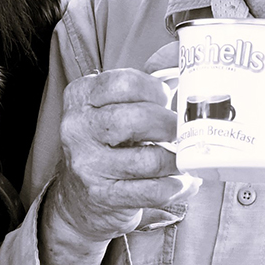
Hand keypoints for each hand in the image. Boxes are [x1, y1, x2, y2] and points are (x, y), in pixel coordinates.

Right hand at [43, 67, 198, 251]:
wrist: (77, 196)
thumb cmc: (105, 143)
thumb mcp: (111, 108)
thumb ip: (143, 88)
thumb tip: (186, 68)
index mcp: (80, 97)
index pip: (125, 82)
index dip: (156, 90)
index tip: (169, 99)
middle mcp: (77, 128)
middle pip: (135, 119)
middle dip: (169, 125)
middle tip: (182, 131)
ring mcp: (88, 165)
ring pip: (148, 160)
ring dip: (178, 160)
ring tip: (188, 158)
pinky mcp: (103, 196)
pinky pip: (152, 191)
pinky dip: (177, 187)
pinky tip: (183, 182)